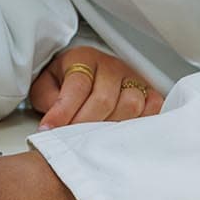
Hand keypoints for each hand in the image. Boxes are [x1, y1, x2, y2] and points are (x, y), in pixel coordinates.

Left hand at [28, 45, 164, 127]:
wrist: (85, 69)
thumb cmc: (66, 79)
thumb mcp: (47, 83)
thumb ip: (46, 98)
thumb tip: (53, 122)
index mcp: (83, 59)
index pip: (77, 86)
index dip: (63, 111)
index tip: (49, 129)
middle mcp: (111, 66)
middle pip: (104, 99)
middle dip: (85, 125)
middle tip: (71, 141)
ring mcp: (132, 78)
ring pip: (130, 105)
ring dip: (111, 127)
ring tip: (95, 140)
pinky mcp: (148, 91)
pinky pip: (153, 107)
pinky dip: (140, 123)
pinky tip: (123, 132)